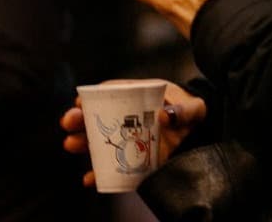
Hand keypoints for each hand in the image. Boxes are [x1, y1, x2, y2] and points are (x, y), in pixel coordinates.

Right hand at [61, 81, 206, 187]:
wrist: (203, 136)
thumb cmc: (194, 114)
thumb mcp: (194, 109)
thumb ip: (184, 111)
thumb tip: (163, 116)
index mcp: (141, 96)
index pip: (114, 92)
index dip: (95, 96)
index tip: (80, 101)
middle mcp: (130, 117)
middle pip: (100, 116)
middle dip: (80, 119)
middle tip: (68, 123)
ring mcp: (129, 138)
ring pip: (101, 140)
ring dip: (83, 143)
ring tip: (70, 144)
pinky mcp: (133, 159)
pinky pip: (112, 166)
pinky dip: (99, 173)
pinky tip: (89, 178)